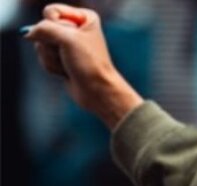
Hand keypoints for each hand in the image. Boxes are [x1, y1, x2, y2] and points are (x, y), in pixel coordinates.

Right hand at [23, 3, 142, 128]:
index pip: (51, 11)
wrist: (98, 91)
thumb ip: (43, 28)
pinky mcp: (61, 57)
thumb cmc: (89, 64)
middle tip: (69, 55)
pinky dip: (51, 66)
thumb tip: (28, 33)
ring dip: (52, 58)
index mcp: (84, 17)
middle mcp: (75, 28)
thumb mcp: (67, 39)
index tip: (71, 40)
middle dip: (52, 45)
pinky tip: (65, 72)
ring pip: (41, 44)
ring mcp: (67, 44)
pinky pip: (43, 56)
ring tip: (68, 65)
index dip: (54, 26)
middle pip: (43, 28)